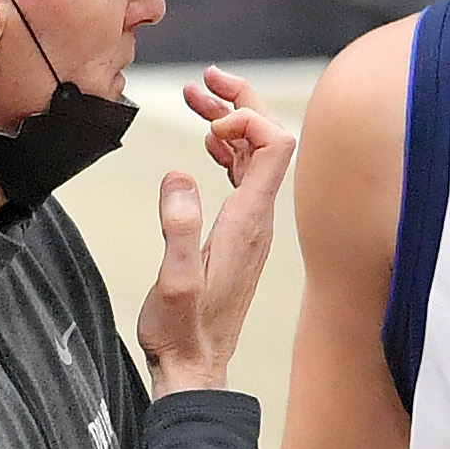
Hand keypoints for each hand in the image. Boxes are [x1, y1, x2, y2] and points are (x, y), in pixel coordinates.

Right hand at [143, 70, 296, 391]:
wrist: (195, 369)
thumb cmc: (182, 331)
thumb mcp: (174, 280)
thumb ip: (178, 227)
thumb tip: (179, 176)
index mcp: (248, 221)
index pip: (275, 145)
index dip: (247, 118)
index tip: (207, 122)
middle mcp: (259, 219)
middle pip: (270, 142)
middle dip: (242, 103)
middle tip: (206, 79)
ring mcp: (252, 227)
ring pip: (255, 157)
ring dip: (230, 123)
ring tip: (197, 98)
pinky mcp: (241, 236)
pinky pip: (245, 178)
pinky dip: (227, 151)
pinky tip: (206, 146)